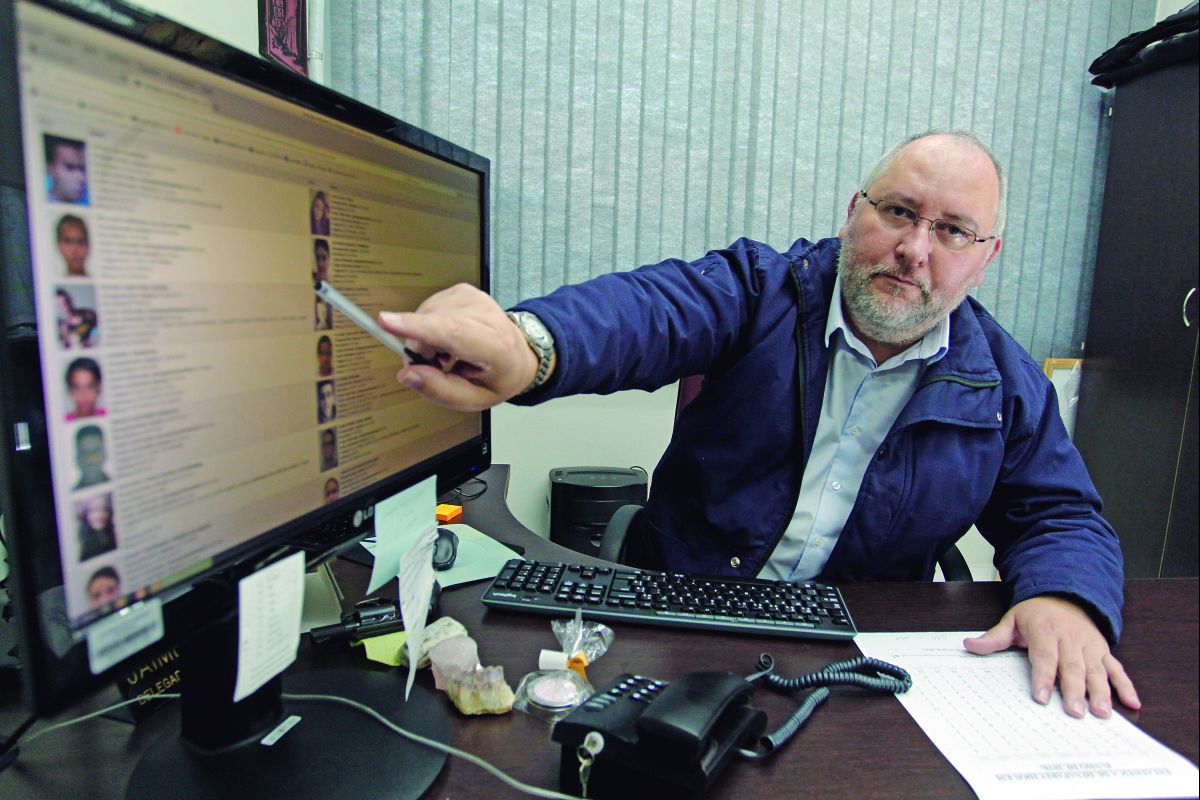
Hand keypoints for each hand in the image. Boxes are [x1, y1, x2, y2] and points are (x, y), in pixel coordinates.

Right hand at [377, 283, 540, 410]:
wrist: (519, 354)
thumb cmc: (497, 377)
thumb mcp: (474, 399)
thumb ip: (440, 390)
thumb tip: (407, 373)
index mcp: (495, 346)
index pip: (453, 332)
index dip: (417, 328)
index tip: (385, 321)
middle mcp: (486, 315)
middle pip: (431, 325)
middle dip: (419, 350)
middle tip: (435, 367)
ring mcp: (473, 297)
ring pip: (425, 317)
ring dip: (425, 339)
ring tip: (446, 354)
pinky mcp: (461, 290)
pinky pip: (428, 310)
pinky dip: (429, 327)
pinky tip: (446, 338)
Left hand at [963, 595, 1139, 718]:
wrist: (1065, 592)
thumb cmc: (1036, 612)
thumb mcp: (1011, 620)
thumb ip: (993, 637)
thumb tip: (969, 645)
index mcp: (1045, 631)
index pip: (1044, 656)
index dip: (1043, 677)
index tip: (1041, 697)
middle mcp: (1070, 638)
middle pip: (1072, 667)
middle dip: (1074, 690)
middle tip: (1075, 712)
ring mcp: (1090, 645)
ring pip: (1096, 670)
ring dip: (1101, 692)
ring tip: (1102, 713)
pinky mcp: (1104, 650)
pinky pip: (1117, 668)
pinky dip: (1126, 685)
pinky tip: (1132, 702)